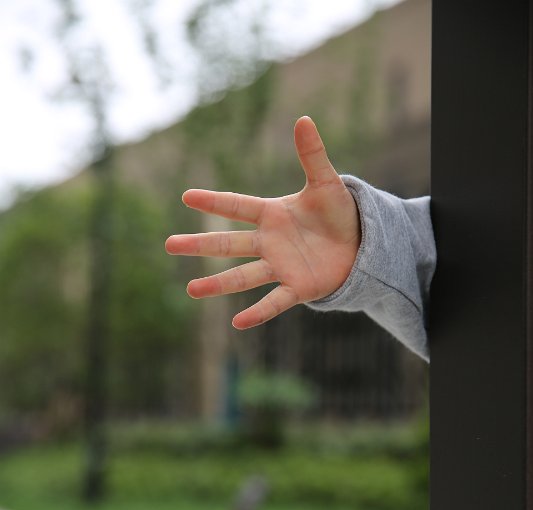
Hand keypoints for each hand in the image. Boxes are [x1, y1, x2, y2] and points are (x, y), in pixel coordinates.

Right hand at [165, 115, 360, 329]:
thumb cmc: (338, 213)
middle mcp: (269, 242)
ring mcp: (280, 267)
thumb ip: (313, 155)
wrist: (360, 244)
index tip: (186, 196)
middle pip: (229, 244)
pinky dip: (258, 312)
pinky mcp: (297, 288)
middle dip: (200, 245)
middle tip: (169, 245)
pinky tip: (238, 323)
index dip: (214, 201)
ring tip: (191, 290)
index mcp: (272, 214)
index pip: (237, 206)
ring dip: (218, 283)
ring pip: (243, 276)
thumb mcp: (327, 183)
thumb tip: (303, 118)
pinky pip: (274, 302)